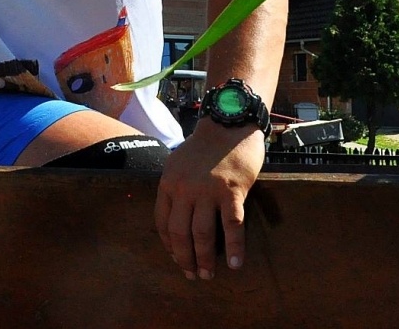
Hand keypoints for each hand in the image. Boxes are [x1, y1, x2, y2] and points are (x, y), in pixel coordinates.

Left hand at [154, 119, 264, 280]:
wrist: (228, 123)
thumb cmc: (205, 146)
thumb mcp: (178, 164)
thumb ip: (176, 188)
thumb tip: (178, 217)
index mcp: (168, 183)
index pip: (162, 222)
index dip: (169, 245)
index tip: (176, 258)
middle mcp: (184, 189)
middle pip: (180, 233)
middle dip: (185, 259)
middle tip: (192, 275)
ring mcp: (208, 191)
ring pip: (203, 234)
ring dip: (205, 259)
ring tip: (208, 275)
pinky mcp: (232, 191)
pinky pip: (232, 226)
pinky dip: (234, 248)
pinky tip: (235, 264)